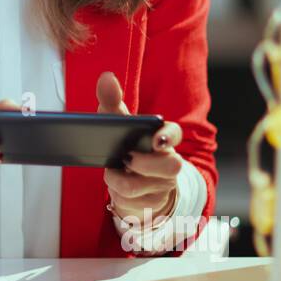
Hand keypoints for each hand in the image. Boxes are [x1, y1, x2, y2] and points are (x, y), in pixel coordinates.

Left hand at [97, 71, 182, 225]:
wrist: (132, 181)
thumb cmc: (126, 144)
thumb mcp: (117, 123)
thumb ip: (112, 101)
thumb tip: (106, 77)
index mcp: (163, 138)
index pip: (174, 134)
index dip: (168, 136)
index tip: (156, 139)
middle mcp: (170, 162)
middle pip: (171, 165)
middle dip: (146, 163)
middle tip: (126, 158)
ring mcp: (163, 184)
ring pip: (146, 186)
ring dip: (121, 179)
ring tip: (113, 171)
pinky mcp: (153, 203)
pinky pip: (133, 201)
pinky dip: (118, 192)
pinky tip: (115, 184)